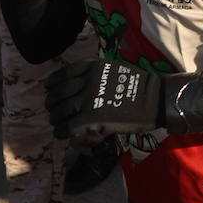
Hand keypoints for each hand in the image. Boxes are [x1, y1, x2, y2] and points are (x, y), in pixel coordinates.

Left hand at [45, 59, 162, 138]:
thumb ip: (96, 74)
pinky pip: (68, 126)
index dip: (53, 81)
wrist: (154, 99)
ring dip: (55, 118)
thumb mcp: (114, 70)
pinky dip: (62, 131)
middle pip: (59, 93)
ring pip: (60, 111)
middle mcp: (87, 82)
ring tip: (56, 123)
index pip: (64, 73)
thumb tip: (82, 82)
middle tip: (51, 109)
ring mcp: (88, 100)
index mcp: (92, 68)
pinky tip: (61, 134)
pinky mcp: (91, 118)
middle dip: (51, 102)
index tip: (47, 86)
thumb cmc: (138, 85)